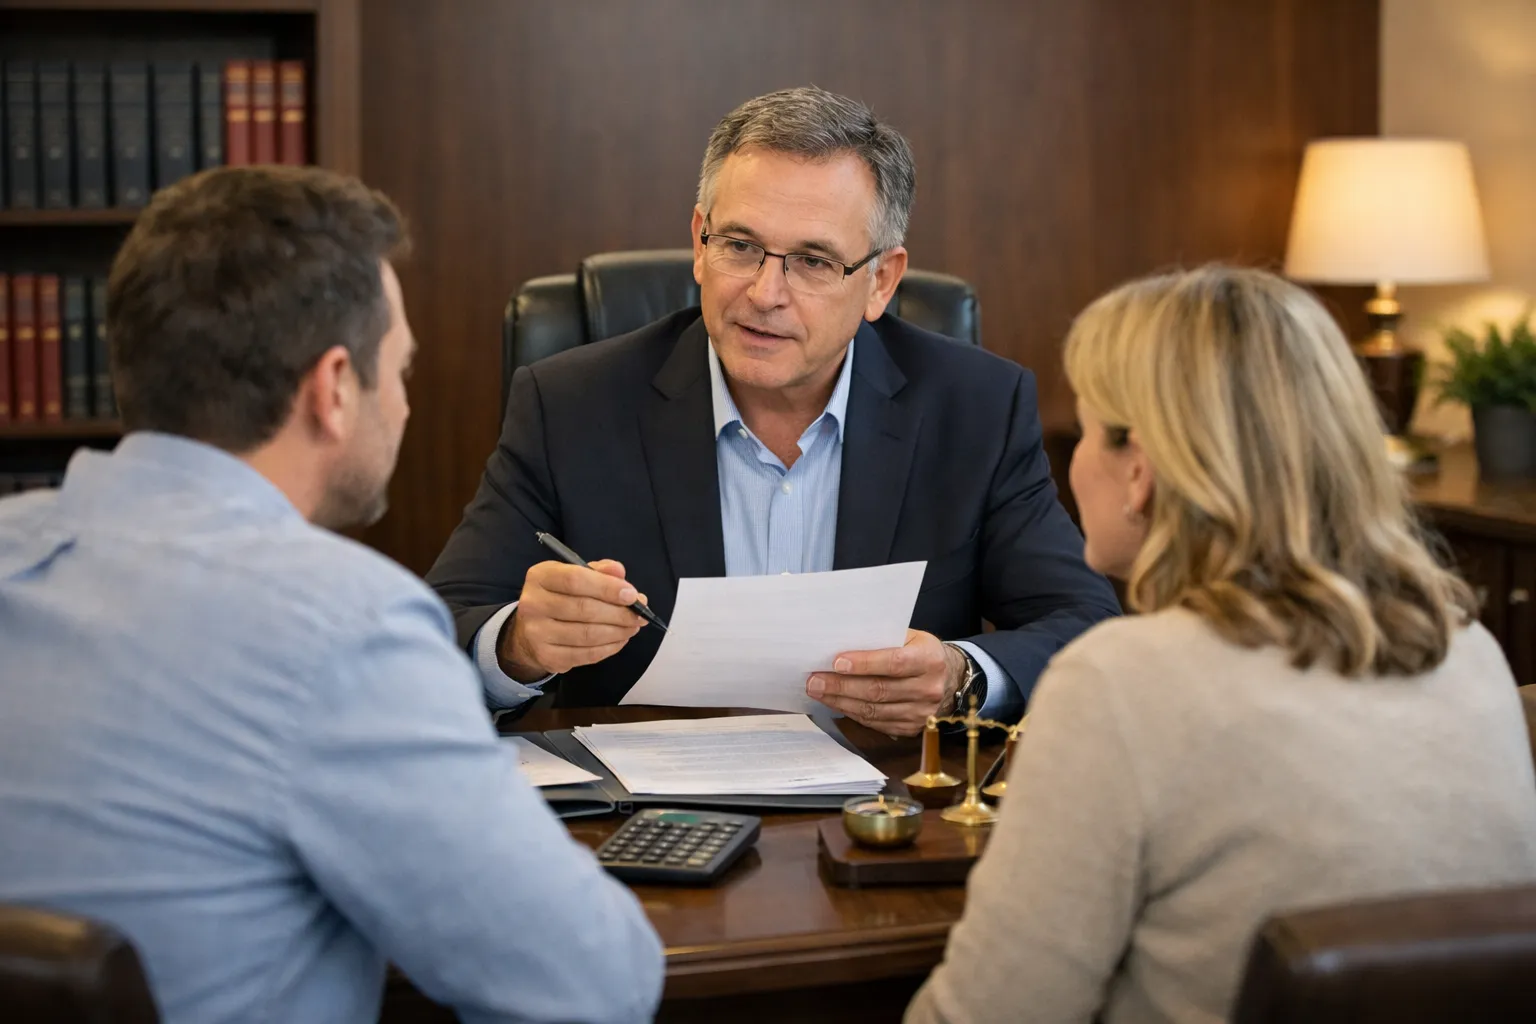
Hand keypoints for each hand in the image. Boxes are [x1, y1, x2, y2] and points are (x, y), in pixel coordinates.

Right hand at [500, 559, 645, 680]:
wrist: (531, 631)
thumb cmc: (560, 597)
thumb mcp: (575, 575)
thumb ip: (599, 571)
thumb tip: (619, 572)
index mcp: (540, 576)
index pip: (575, 579)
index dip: (607, 588)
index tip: (631, 595)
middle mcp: (532, 604)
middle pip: (584, 609)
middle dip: (618, 613)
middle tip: (639, 615)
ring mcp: (537, 633)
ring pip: (587, 634)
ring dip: (618, 632)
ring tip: (633, 627)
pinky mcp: (547, 657)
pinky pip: (586, 655)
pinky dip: (609, 648)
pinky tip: (620, 640)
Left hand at [805, 629, 966, 735]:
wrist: (949, 679)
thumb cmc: (921, 652)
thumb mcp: (911, 637)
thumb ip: (883, 639)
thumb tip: (843, 642)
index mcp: (929, 659)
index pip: (894, 663)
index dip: (864, 664)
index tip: (836, 662)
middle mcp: (928, 688)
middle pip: (879, 690)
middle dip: (842, 686)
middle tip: (814, 680)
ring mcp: (921, 713)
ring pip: (874, 710)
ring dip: (841, 701)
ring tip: (818, 691)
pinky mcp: (911, 728)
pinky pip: (876, 723)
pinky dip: (852, 713)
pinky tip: (836, 703)